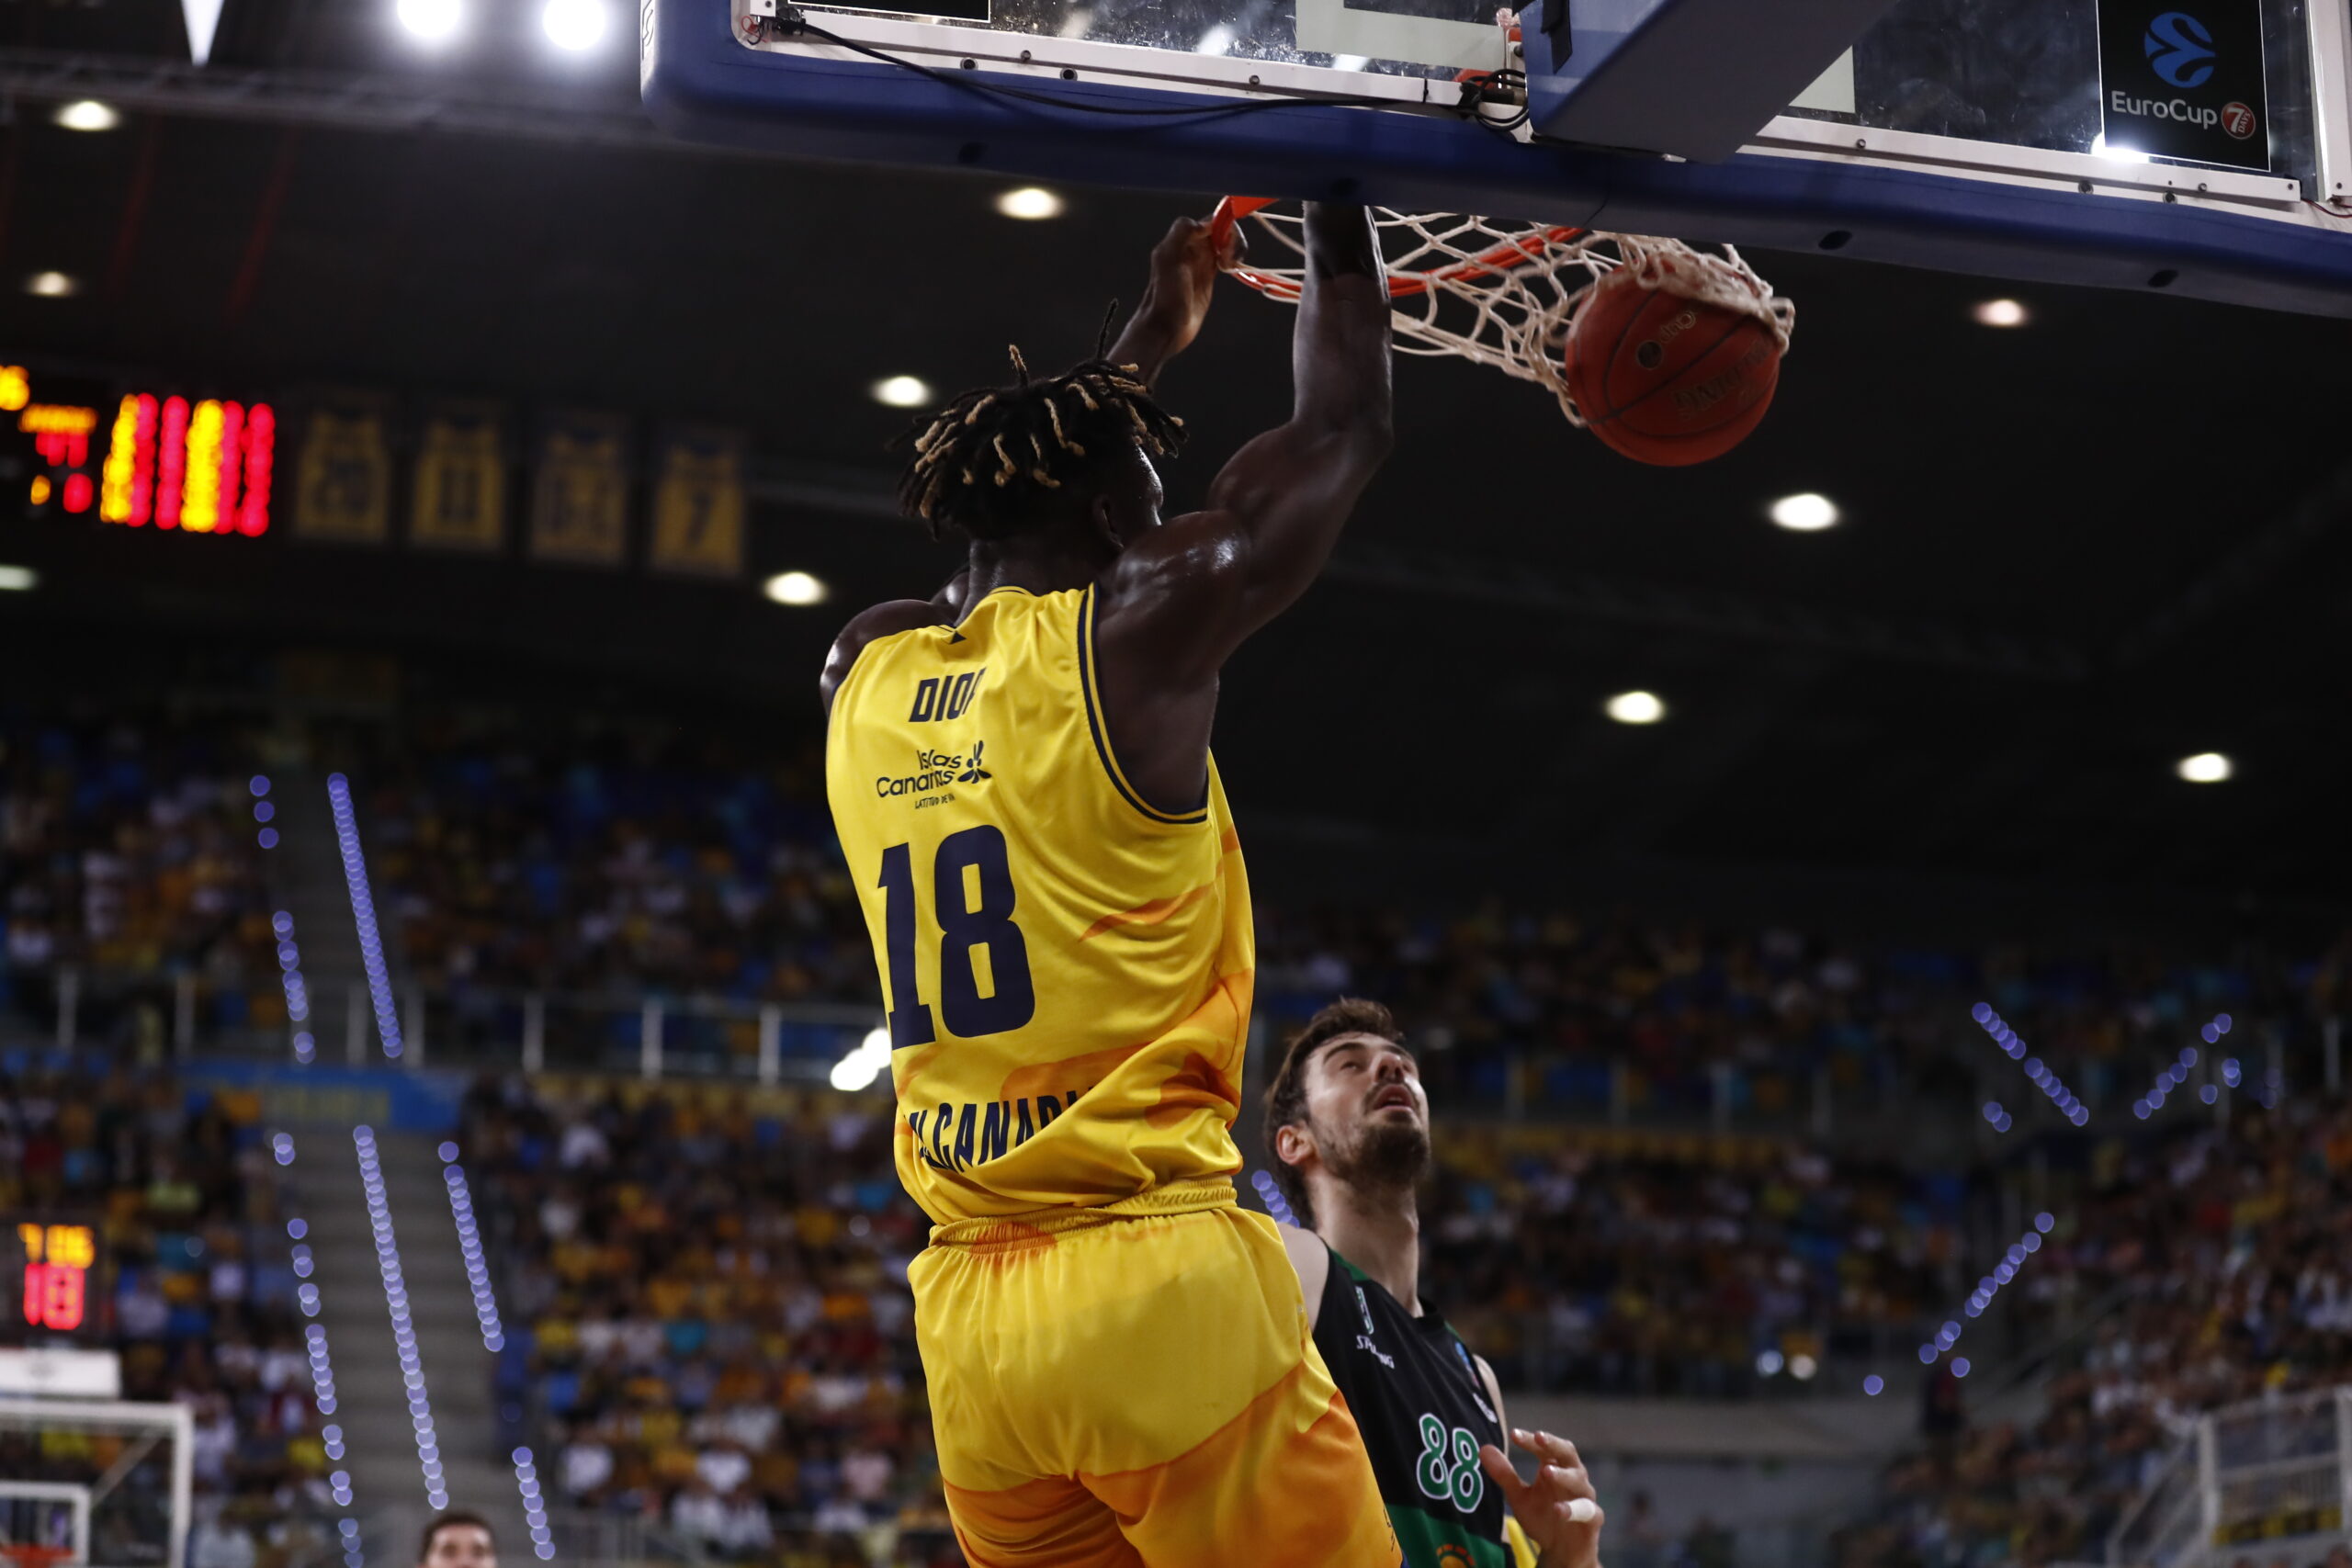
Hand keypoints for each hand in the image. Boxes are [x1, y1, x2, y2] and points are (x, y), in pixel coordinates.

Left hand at [1121, 215, 1238, 369]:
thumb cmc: (1165, 294)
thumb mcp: (1168, 258)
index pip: (1210, 220)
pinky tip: (1231, 268)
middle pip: (1220, 229)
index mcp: (1181, 240)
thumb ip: (1182, 232)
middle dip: (1232, 238)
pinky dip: (1233, 259)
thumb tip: (1205, 223)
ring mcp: (1200, 262)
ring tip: (1230, 265)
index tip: (1226, 244)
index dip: (1223, 226)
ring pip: (1225, 242)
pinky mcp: (1208, 276)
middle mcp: (1191, 248)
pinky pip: (1225, 258)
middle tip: (1229, 258)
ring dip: (1234, 248)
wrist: (1166, 327)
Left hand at [1480, 1428, 1602, 1567]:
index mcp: (1555, 1466)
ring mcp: (1584, 1496)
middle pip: (1568, 1453)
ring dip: (1563, 1475)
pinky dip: (1574, 1509)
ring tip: (1546, 1472)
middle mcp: (1573, 1476)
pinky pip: (1587, 1511)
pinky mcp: (1592, 1518)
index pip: (1544, 1447)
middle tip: (1539, 1438)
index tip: (1514, 1435)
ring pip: (1579, 1480)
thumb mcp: (1519, 1497)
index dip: (1530, 1440)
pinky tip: (1558, 1510)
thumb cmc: (1543, 1515)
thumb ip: (1504, 1475)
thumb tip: (1483, 1448)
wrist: (1561, 1549)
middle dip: (1554, 1444)